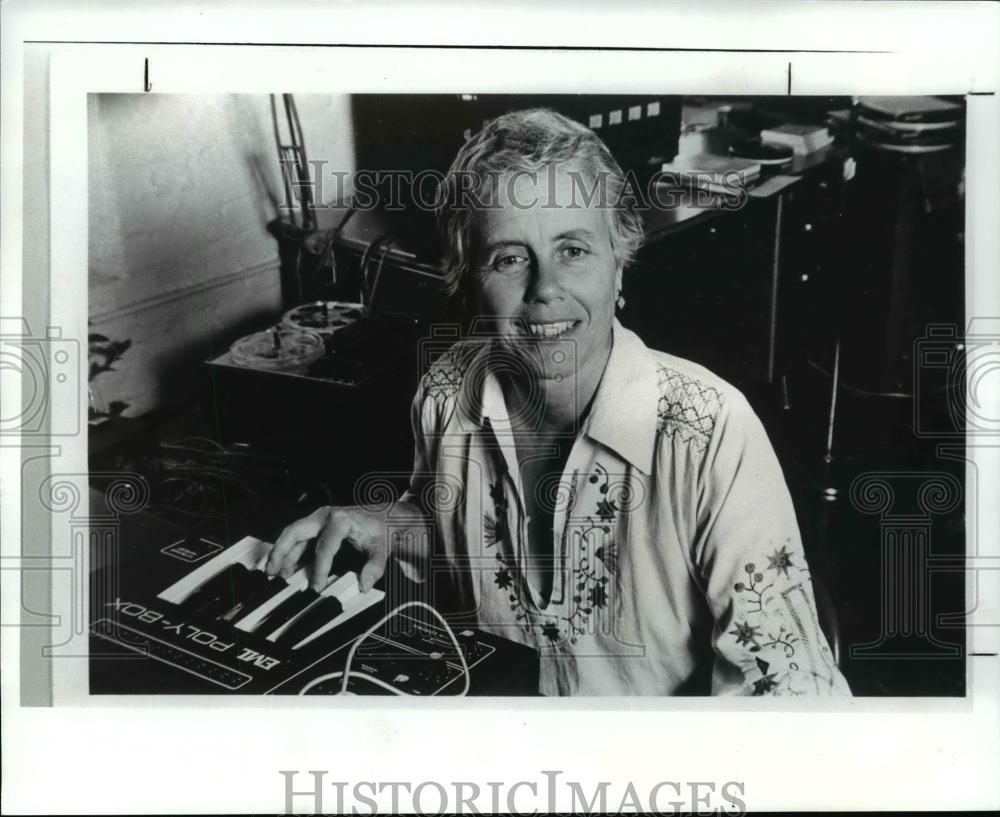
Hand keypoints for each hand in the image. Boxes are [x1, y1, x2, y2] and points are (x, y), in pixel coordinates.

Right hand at [265, 505, 387, 592]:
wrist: (383, 514)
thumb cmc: (380, 526)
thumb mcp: (382, 546)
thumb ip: (374, 566)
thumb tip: (364, 584)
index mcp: (339, 520)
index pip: (323, 547)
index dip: (318, 569)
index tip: (316, 586)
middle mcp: (324, 516)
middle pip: (294, 532)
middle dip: (280, 552)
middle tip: (272, 571)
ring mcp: (318, 519)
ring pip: (292, 535)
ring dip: (281, 553)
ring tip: (273, 572)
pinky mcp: (316, 526)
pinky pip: (298, 539)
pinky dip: (289, 552)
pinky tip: (286, 567)